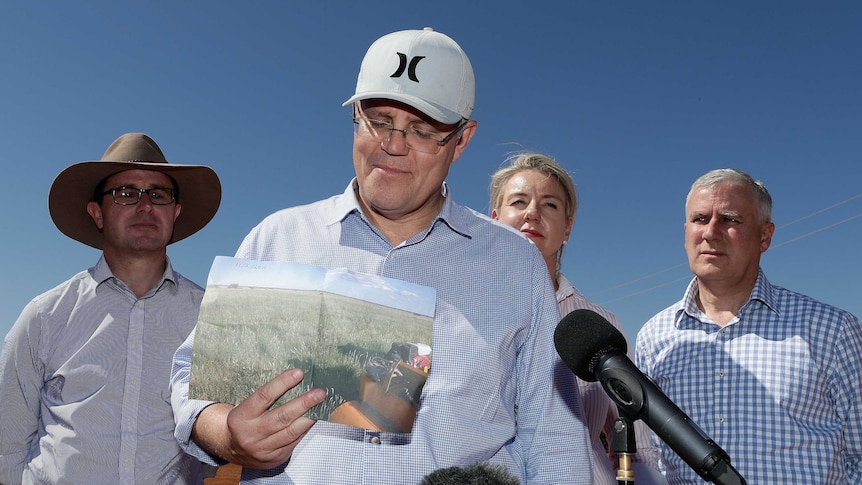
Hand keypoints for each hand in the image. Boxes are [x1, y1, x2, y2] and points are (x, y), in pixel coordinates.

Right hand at [194, 368, 326, 468]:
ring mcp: (263, 449)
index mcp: (241, 416)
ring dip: (309, 417)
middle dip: (304, 403)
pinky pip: (294, 442)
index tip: (299, 373)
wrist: (232, 449)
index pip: (264, 396)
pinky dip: (305, 429)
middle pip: (282, 416)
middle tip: (319, 393)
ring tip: (321, 405)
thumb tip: (294, 379)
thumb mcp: (245, 407)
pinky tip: (313, 419)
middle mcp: (251, 434)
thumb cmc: (243, 421)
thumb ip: (265, 398)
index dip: (282, 383)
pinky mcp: (274, 458)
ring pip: (291, 432)